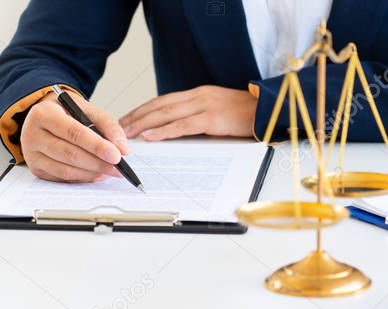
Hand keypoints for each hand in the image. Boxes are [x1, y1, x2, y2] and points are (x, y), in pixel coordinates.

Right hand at [20, 91, 130, 181]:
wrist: (44, 116)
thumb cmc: (66, 112)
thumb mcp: (86, 110)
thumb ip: (107, 126)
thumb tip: (123, 148)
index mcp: (43, 114)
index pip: (74, 133)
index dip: (97, 146)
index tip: (116, 155)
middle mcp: (32, 134)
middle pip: (70, 154)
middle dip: (98, 163)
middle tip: (118, 168)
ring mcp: (31, 154)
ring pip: (66, 170)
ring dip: (92, 173)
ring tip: (110, 171)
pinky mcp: (36, 168)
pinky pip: (62, 178)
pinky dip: (82, 178)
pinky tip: (95, 174)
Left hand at [119, 85, 256, 140]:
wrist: (267, 110)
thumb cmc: (245, 114)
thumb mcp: (218, 110)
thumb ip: (199, 115)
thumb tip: (178, 129)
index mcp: (199, 94)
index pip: (163, 100)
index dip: (143, 109)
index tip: (128, 118)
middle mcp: (198, 96)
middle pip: (160, 105)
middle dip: (137, 116)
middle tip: (119, 127)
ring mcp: (205, 106)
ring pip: (166, 114)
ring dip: (144, 124)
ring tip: (128, 133)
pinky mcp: (212, 119)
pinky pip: (182, 125)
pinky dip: (163, 131)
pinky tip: (151, 136)